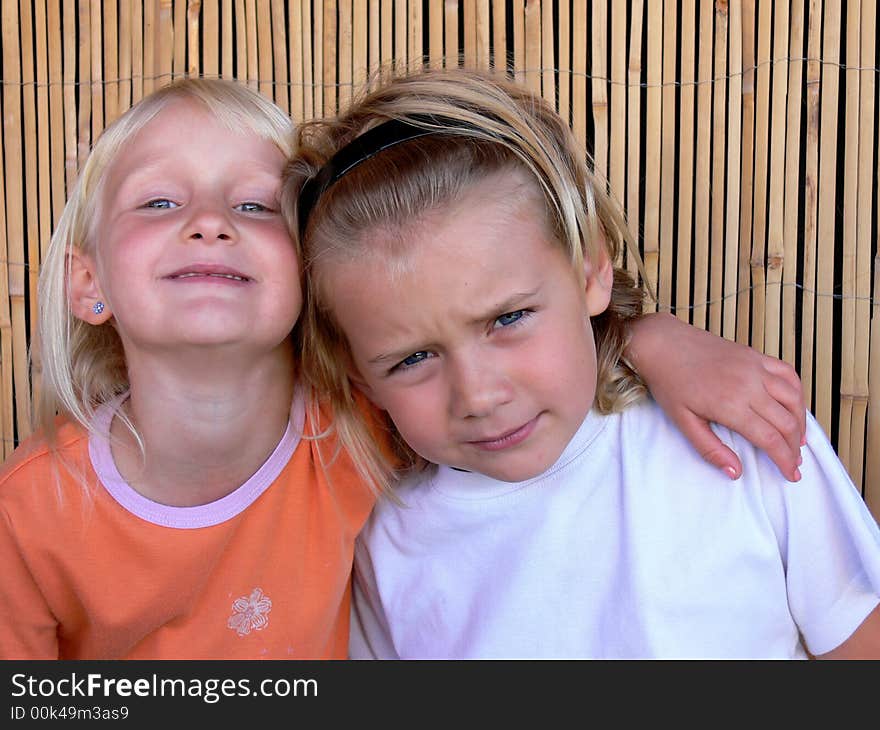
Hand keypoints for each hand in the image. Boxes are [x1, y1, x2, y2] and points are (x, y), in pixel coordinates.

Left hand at [626, 313, 805, 480]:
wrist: (662, 344)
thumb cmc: (669, 384)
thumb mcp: (683, 422)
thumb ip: (710, 449)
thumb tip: (736, 472)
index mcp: (730, 405)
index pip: (770, 439)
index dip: (785, 460)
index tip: (791, 475)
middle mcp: (749, 385)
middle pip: (786, 422)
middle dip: (794, 448)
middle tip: (794, 464)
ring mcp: (754, 367)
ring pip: (793, 398)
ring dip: (800, 422)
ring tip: (797, 440)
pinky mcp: (755, 355)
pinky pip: (788, 373)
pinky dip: (797, 393)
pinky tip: (794, 407)